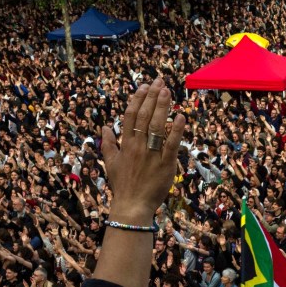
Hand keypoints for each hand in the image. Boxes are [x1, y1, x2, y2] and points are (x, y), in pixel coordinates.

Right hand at [101, 79, 184, 220]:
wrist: (132, 205)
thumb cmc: (123, 185)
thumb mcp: (110, 163)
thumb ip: (108, 144)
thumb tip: (104, 127)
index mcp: (125, 144)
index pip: (130, 115)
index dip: (138, 99)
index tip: (144, 86)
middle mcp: (138, 145)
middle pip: (145, 115)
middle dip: (152, 97)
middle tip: (159, 81)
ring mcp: (152, 154)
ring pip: (157, 125)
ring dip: (163, 107)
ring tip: (168, 91)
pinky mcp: (166, 164)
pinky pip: (172, 143)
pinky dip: (176, 129)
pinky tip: (181, 116)